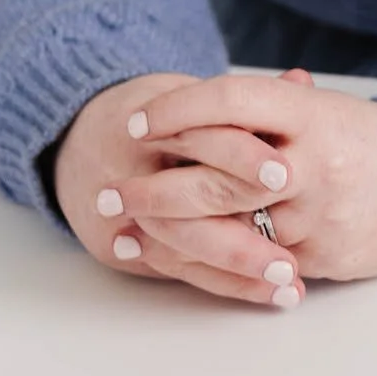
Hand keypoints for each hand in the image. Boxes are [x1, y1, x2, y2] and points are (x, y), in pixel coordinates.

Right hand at [56, 74, 309, 308]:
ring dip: (242, 271)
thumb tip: (302, 81)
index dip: (244, 155)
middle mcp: (136, 166)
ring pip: (186, 244)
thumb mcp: (190, 92)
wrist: (74, 140)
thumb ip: (246, 99)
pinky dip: (227, 284)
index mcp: (160, 120)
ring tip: (290, 286)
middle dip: (245, 234)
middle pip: (192, 199)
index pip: (203, 135)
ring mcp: (125, 210)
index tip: (286, 176)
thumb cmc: (151, 115)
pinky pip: (177, 270)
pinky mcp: (119, 244)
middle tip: (292, 259)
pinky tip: (267, 295)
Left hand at [114, 74, 376, 288]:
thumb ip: (268, 109)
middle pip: (216, 178)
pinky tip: (175, 261)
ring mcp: (317, 215)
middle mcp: (310, 164)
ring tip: (128, 232)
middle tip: (110, 193)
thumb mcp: (326, 111)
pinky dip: (212, 263)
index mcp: (309, 116)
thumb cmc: (372, 143)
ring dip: (171, 235)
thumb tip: (202, 98)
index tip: (138, 124)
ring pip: (230, 230)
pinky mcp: (322, 256)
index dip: (178, 110)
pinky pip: (257, 262)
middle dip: (154, 190)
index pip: (229, 103)